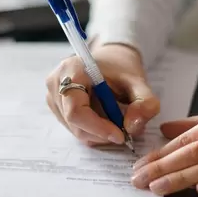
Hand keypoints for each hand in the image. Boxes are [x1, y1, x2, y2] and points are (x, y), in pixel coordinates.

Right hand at [45, 44, 159, 145]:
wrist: (111, 61)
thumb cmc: (121, 69)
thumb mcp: (139, 82)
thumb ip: (144, 102)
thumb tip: (131, 127)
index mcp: (71, 70)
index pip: (76, 110)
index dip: (97, 127)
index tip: (120, 135)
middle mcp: (56, 84)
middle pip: (75, 123)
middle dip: (102, 132)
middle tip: (125, 131)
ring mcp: (53, 97)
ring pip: (76, 130)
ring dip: (100, 133)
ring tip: (118, 121)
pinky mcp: (57, 108)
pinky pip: (76, 130)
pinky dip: (94, 132)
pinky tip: (106, 120)